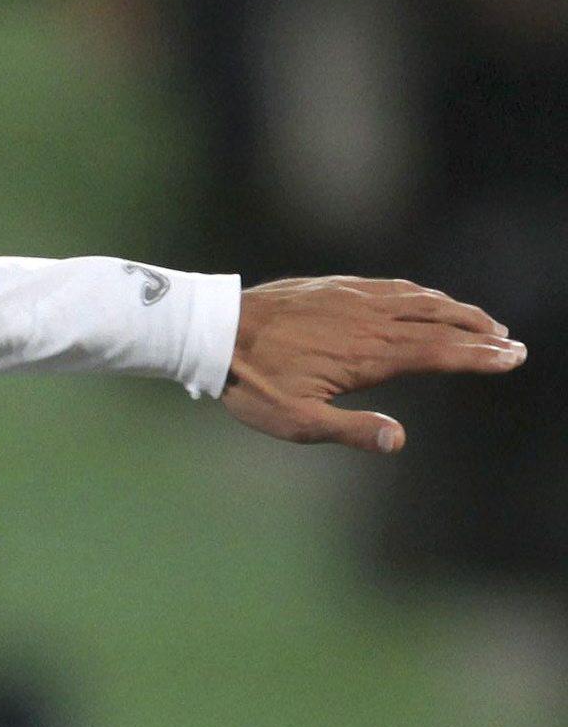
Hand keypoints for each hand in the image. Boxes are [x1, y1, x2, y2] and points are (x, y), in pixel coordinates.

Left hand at [224, 277, 523, 452]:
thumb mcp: (295, 421)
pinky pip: (394, 286)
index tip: (511, 359)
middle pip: (442, 323)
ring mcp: (356, 298)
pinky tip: (431, 299)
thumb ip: (350, 430)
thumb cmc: (252, 384)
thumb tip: (398, 440)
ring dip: (459, 311)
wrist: (214, 330)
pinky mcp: (338, 286)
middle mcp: (371, 320)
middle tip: (512, 344)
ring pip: (423, 299)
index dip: (479, 357)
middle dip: (482, 334)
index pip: (440, 353)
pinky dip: (425, 293)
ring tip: (485, 323)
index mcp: (369, 355)